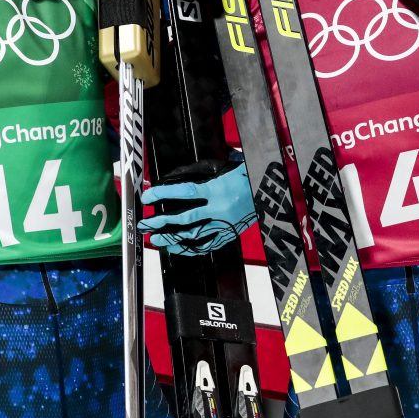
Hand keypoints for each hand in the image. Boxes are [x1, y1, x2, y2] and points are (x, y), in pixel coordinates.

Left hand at [138, 160, 256, 256]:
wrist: (273, 191)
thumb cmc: (249, 176)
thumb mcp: (225, 169)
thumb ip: (203, 172)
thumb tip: (179, 175)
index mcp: (218, 190)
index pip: (185, 192)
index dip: (164, 194)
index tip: (148, 196)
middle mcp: (219, 209)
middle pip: (185, 219)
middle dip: (161, 223)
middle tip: (145, 224)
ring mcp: (225, 225)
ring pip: (194, 237)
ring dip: (172, 239)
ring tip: (156, 240)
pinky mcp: (230, 234)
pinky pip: (208, 245)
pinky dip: (191, 249)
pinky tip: (177, 248)